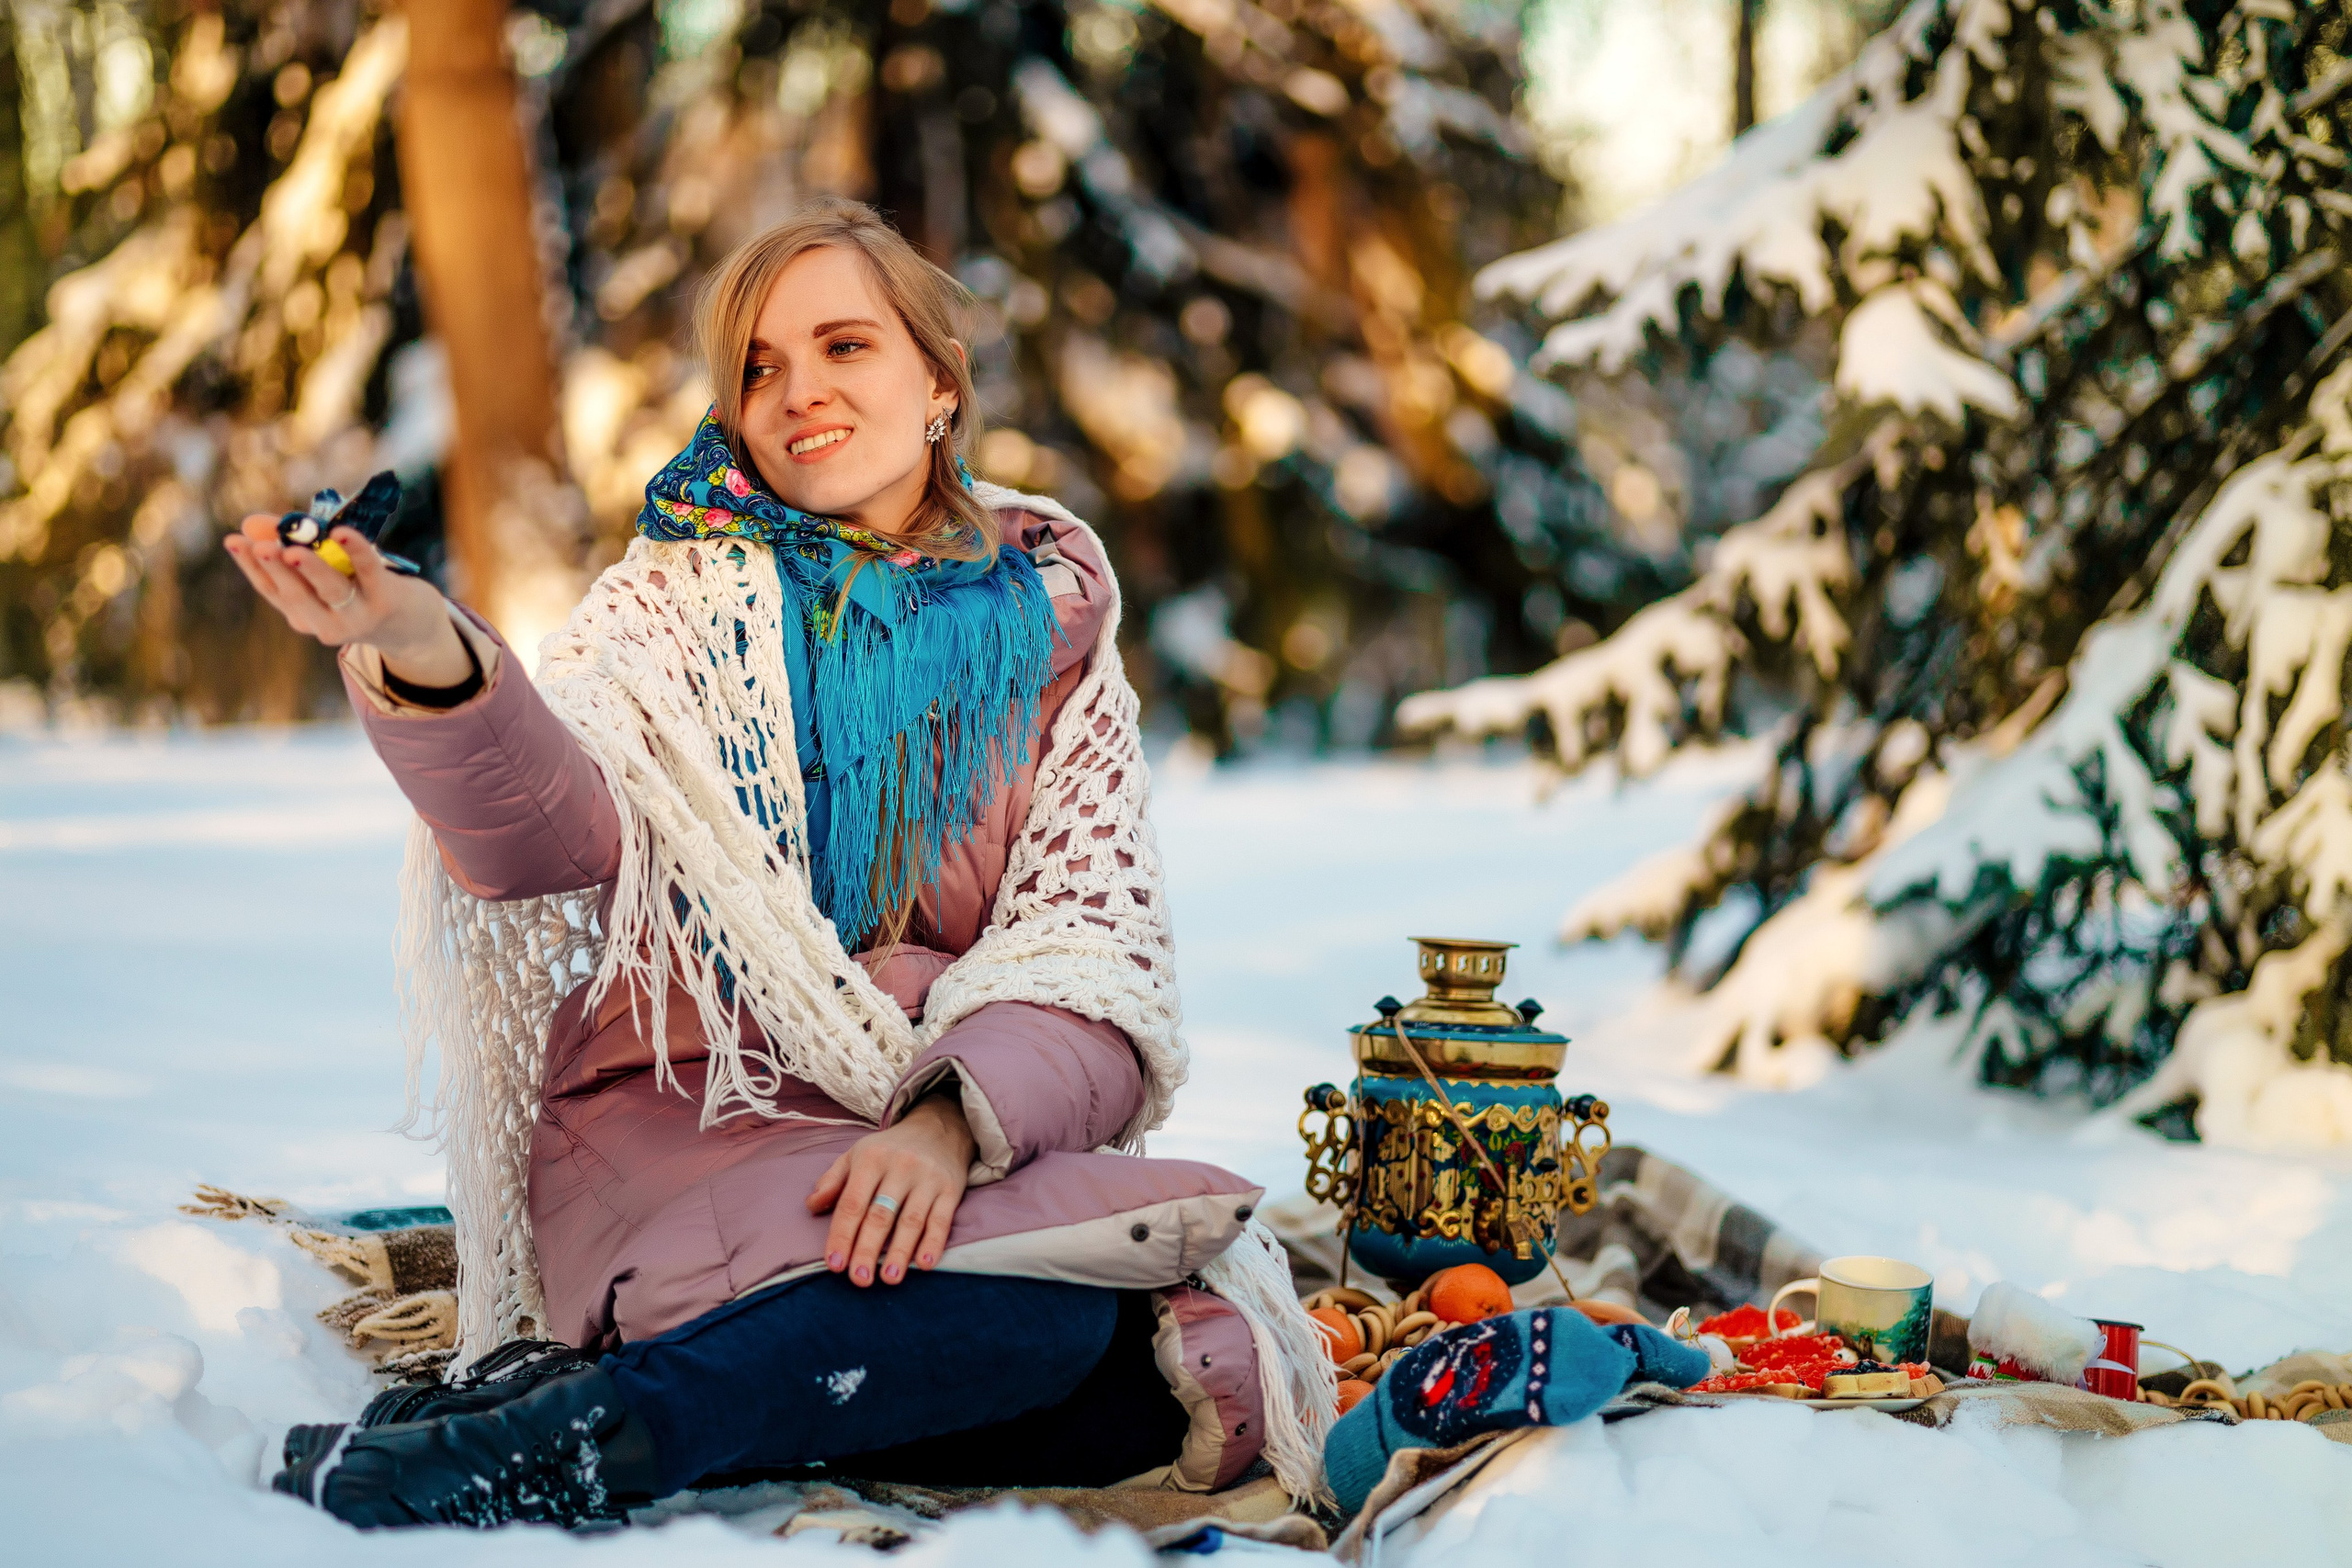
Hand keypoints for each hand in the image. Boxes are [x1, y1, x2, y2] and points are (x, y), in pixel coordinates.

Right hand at [222, 515, 470, 684]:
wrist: (412, 625)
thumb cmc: (358, 590)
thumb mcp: (323, 572)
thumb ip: (291, 545)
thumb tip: (251, 522)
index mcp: (303, 616)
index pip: (270, 590)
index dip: (250, 566)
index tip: (233, 540)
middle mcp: (326, 623)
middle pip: (296, 594)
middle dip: (277, 569)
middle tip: (260, 546)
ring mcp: (357, 615)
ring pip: (330, 589)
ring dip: (310, 567)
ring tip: (291, 549)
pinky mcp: (386, 599)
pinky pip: (368, 570)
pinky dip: (356, 550)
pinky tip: (343, 532)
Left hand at [807, 1094, 974, 1286]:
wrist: (939, 1127)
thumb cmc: (890, 1149)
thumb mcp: (856, 1155)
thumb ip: (832, 1180)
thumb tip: (812, 1206)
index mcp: (871, 1159)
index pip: (852, 1203)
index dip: (842, 1235)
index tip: (834, 1264)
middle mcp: (900, 1166)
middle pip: (880, 1214)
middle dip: (868, 1249)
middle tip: (859, 1278)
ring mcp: (927, 1178)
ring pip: (911, 1220)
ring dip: (900, 1252)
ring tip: (890, 1278)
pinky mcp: (951, 1188)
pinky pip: (942, 1220)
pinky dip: (933, 1243)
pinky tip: (924, 1264)